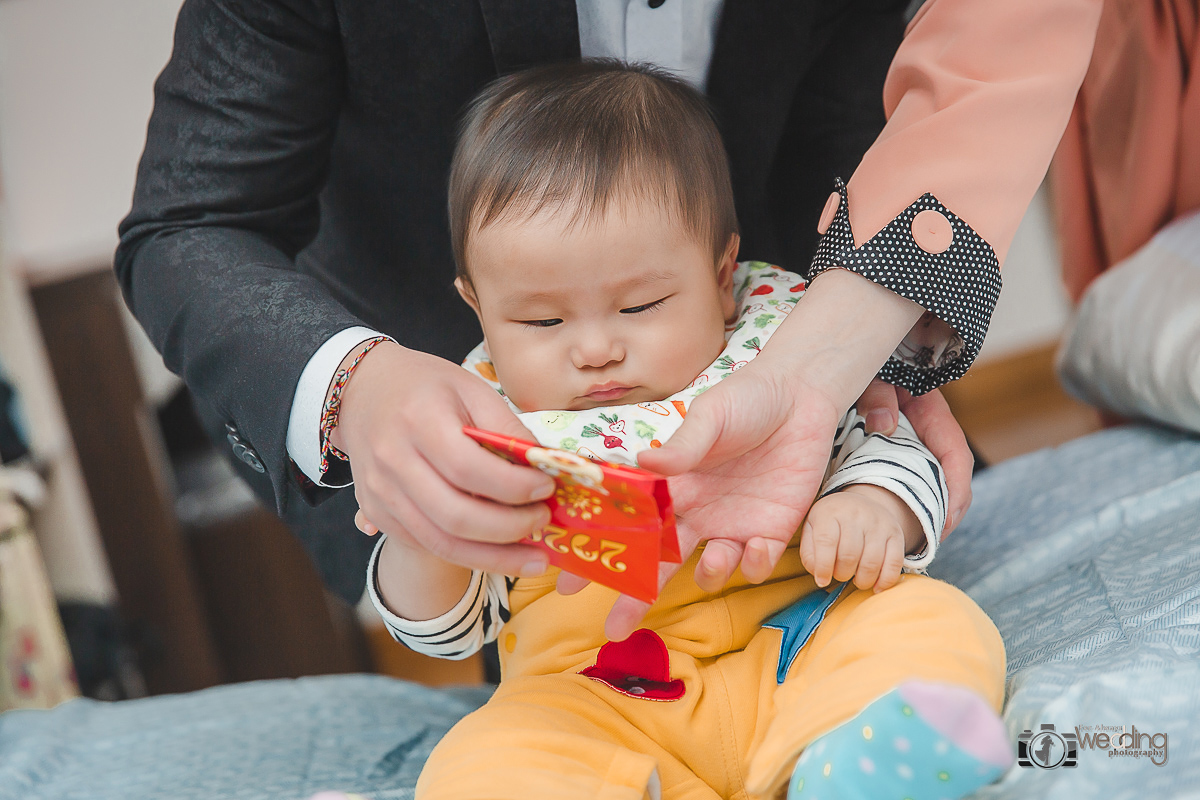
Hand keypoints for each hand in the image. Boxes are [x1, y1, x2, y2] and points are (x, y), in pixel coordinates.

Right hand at [333, 342, 553, 576]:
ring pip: (440, 543)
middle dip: (509, 529)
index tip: (546, 488)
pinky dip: (467, 554)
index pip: (468, 469)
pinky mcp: (376, 513)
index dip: (513, 486)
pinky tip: (498, 551)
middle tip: (542, 522)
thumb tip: (545, 466)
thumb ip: (506, 428)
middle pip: (455, 516)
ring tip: (532, 558)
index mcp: (419, 421)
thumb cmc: (424, 386)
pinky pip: (425, 545)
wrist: (362, 391)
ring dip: (493, 558)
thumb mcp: (471, 389)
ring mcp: (380, 493)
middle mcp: (393, 461)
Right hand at [578, 358, 841, 640]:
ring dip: (709, 574)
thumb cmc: (746, 398)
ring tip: (713, 561)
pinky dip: (753, 564)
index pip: (629, 524)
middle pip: (659, 562)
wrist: (801, 394)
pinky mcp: (771, 530)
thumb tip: (643, 463)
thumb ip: (682, 446)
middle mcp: (696, 512)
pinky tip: (756, 546)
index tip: (568, 581)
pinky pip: (756, 563)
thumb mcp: (710, 416)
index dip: (602, 552)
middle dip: (635, 596)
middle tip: (613, 629)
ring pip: (709, 570)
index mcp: (673, 485)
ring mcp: (733, 524)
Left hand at [798, 484, 920, 592]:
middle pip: (849, 555)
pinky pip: (895, 562)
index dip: (823, 567)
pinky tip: (877, 587)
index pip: (826, 542)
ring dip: (862, 580)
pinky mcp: (896, 533)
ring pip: (871, 562)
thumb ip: (809, 554)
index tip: (822, 581)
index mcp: (830, 512)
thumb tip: (820, 576)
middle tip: (840, 575)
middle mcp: (856, 514)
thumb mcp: (812, 530)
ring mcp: (878, 523)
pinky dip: (886, 581)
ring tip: (856, 580)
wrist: (860, 504)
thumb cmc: (831, 523)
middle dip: (842, 574)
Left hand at [856, 379, 972, 536]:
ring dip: (928, 512)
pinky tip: (895, 520)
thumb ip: (877, 395)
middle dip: (944, 514)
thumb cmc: (873, 367)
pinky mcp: (899, 450)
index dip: (957, 491)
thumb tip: (882, 424)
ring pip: (933, 483)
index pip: (956, 455)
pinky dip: (908, 501)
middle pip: (949, 479)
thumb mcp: (875, 376)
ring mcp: (917, 443)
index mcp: (932, 413)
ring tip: (913, 542)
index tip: (947, 521)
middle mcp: (930, 432)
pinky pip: (912, 479)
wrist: (862, 357)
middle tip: (926, 544)